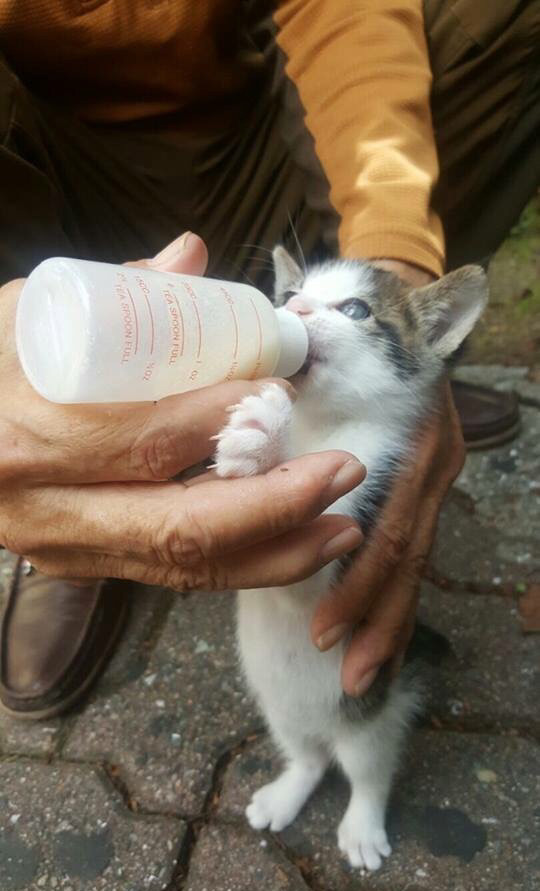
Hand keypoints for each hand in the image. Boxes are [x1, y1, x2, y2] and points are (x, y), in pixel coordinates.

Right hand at [0, 233, 365, 588]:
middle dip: (276, 504)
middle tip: (344, 472)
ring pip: (182, 568)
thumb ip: (115, 291)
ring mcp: (64, 549)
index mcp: (30, 434)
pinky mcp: (81, 568)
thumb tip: (195, 257)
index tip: (282, 391)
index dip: (225, 421)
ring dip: (274, 553)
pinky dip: (238, 564)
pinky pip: (170, 576)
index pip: (146, 439)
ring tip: (341, 530)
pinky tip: (287, 546)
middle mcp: (47, 508)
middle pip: (178, 525)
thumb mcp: (26, 314)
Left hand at [311, 259, 463, 695]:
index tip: (321, 627)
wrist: (395, 302)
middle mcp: (430, 461)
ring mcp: (433, 475)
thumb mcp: (317, 345)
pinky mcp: (423, 485)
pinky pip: (413, 547)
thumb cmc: (344, 326)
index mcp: (407, 433)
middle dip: (375, 619)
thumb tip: (235, 409)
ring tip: (361, 675)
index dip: (356, 581)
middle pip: (408, 555)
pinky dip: (392, 593)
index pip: (387, 523)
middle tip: (344, 674)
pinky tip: (374, 633)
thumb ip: (284, 377)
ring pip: (416, 559)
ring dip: (388, 619)